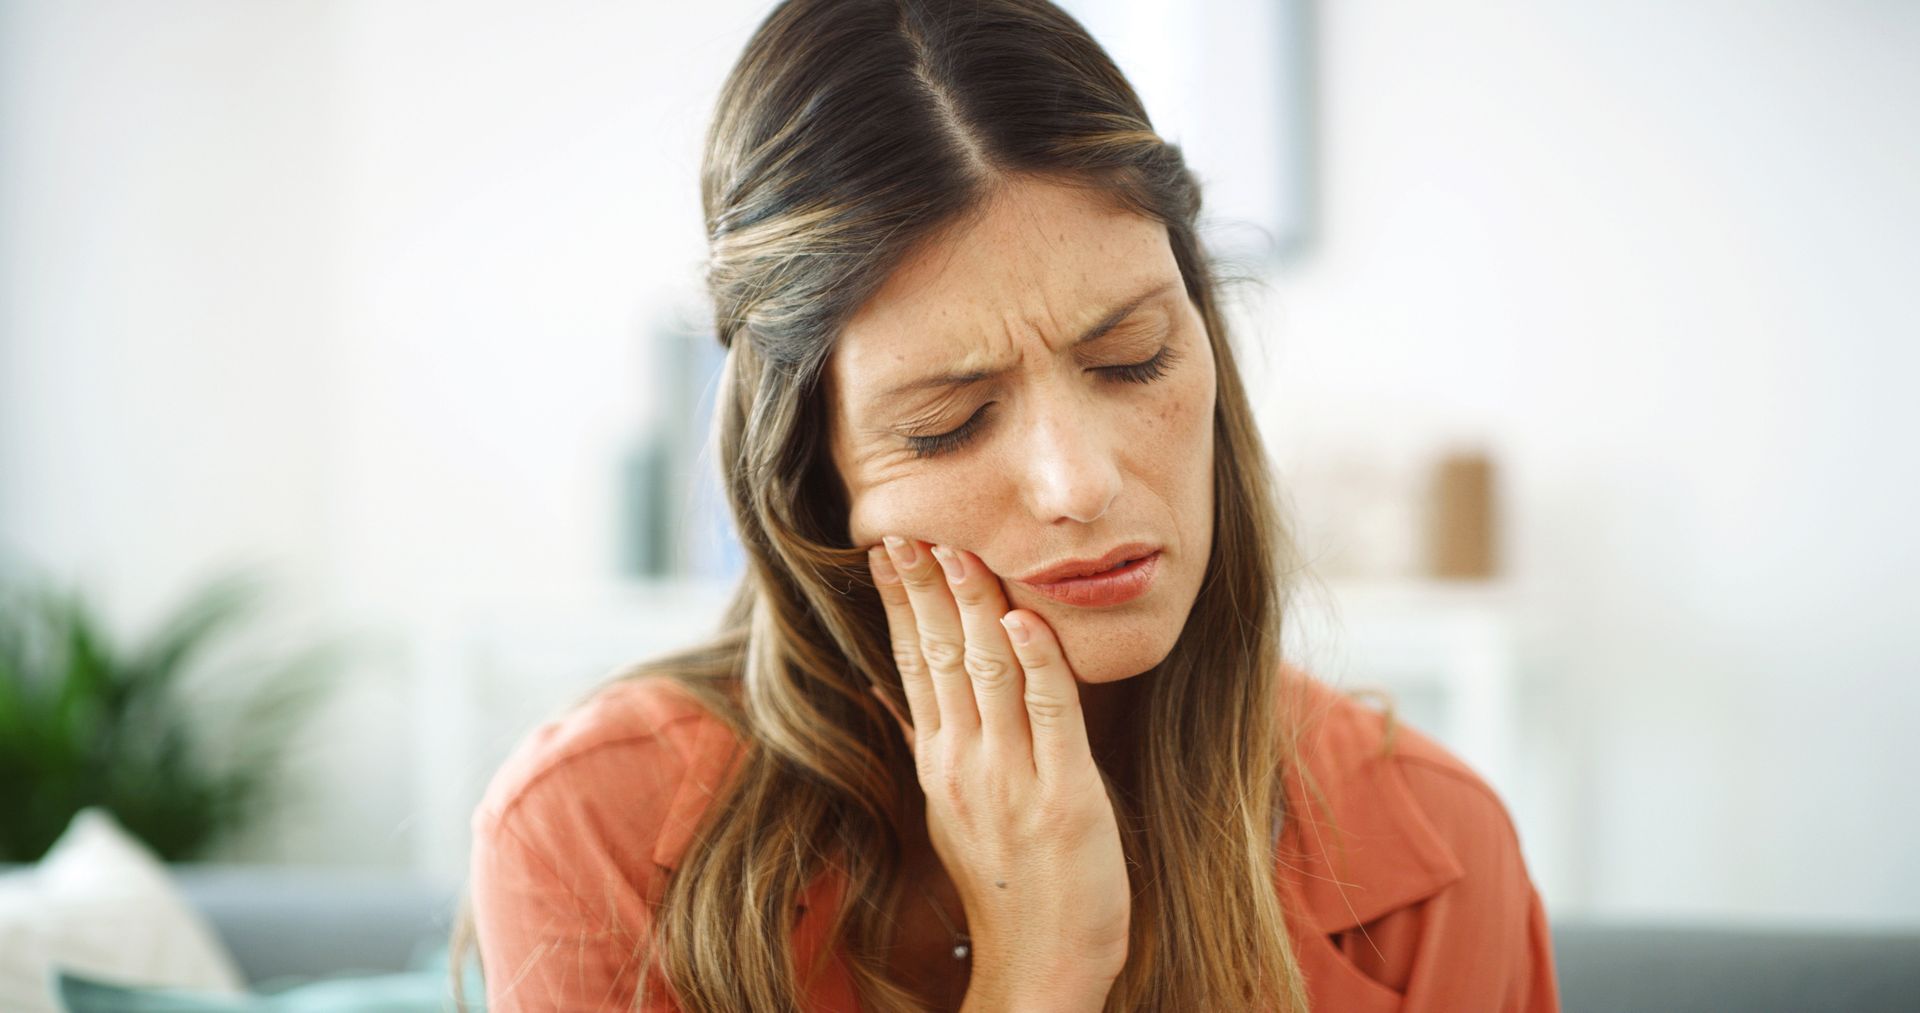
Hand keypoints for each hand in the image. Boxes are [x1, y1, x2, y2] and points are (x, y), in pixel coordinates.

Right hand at [867, 536, 1130, 989]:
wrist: (1042, 967)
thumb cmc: (1009, 885)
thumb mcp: (953, 807)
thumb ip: (934, 741)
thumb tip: (898, 687)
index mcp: (939, 761)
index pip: (912, 663)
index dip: (900, 602)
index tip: (887, 548)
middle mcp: (964, 763)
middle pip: (940, 656)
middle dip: (924, 586)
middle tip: (909, 528)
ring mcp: (1011, 779)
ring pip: (988, 671)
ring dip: (975, 604)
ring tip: (959, 551)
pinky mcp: (1064, 797)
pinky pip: (1050, 717)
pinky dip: (1037, 663)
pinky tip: (1024, 619)